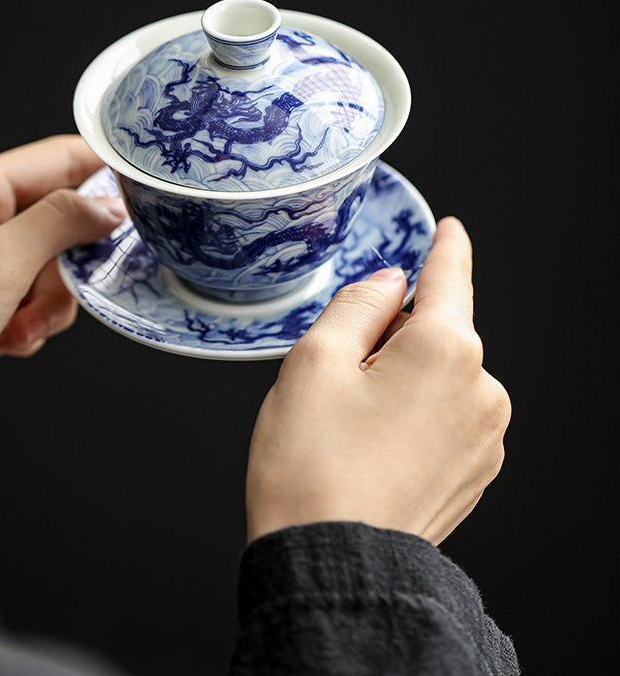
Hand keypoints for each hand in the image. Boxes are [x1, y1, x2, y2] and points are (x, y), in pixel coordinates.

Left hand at [0, 135, 123, 493]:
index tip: (142, 194)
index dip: (100, 172)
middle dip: (72, 258)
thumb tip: (107, 205)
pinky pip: (32, 305)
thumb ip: (60, 223)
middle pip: (58, 219)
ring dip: (52, 302)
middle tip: (71, 283)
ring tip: (24, 324)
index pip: (54, 158)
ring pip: (51, 269)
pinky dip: (32, 325)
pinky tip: (8, 343)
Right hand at [246, 217, 510, 545]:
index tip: (450, 231)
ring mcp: (484, 437)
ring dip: (404, 379)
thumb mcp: (315, 360)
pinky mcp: (474, 473)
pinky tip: (372, 449)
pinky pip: (447, 418)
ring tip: (351, 425)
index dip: (445, 247)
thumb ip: (357, 303)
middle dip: (395, 336)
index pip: (450, 276)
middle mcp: (480, 389)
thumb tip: (388, 284)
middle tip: (339, 377)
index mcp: (445, 349)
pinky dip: (415, 417)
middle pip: (438, 331)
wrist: (332, 567)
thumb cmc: (313, 467)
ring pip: (441, 376)